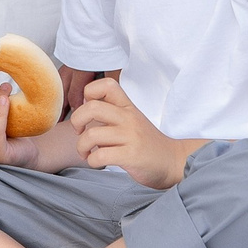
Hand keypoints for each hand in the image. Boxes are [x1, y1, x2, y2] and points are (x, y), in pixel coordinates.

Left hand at [70, 77, 193, 188]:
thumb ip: (111, 112)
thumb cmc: (146, 142)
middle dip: (76, 121)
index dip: (89, 92)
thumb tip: (83, 107)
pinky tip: (96, 162)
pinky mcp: (131, 156)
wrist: (171, 161)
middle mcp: (129, 118)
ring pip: (92, 135)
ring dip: (81, 147)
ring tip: (86, 153)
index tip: (87, 110)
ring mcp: (130, 136)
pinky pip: (100, 155)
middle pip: (91, 108)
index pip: (106, 84)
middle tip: (79, 132)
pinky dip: (91, 161)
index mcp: (128, 106)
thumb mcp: (132, 119)